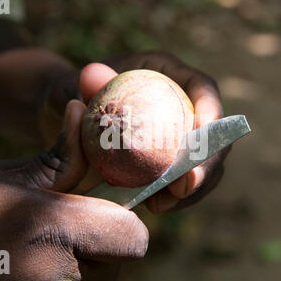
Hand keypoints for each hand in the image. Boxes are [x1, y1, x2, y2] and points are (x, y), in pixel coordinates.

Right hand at [0, 100, 147, 280]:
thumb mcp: (6, 176)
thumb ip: (61, 154)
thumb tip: (83, 112)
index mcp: (54, 228)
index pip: (132, 235)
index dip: (122, 221)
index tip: (101, 210)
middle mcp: (59, 273)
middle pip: (121, 256)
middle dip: (105, 240)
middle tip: (70, 227)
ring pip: (102, 275)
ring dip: (87, 260)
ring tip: (45, 246)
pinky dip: (69, 276)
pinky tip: (36, 265)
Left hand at [79, 51, 229, 213]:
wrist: (66, 117)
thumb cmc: (71, 94)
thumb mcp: (70, 85)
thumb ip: (83, 83)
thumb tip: (93, 76)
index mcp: (167, 74)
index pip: (202, 87)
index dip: (211, 110)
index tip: (200, 135)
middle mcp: (182, 104)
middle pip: (214, 133)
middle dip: (207, 162)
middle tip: (183, 186)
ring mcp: (180, 135)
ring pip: (206, 164)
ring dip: (193, 188)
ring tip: (161, 204)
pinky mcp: (171, 161)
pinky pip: (185, 181)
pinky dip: (176, 197)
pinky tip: (153, 205)